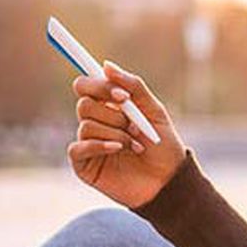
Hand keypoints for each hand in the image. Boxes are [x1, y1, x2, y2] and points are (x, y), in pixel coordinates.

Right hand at [67, 61, 186, 207]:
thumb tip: (106, 65)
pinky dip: (101, 145)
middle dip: (113, 114)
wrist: (169, 180)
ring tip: (136, 144)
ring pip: (86, 125)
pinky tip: (119, 149)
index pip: (86, 85)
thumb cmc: (163, 146)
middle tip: (134, 125)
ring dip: (116, 133)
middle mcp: (95, 122)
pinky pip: (78, 147)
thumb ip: (133, 86)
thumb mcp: (154, 111)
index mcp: (108, 107)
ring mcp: (88, 143)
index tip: (122, 96)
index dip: (100, 86)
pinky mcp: (83, 164)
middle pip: (84, 103)